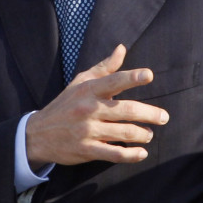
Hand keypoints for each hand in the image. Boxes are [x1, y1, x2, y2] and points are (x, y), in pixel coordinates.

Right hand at [26, 44, 168, 170]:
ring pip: (124, 132)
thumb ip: (104, 68)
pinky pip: (115, 154)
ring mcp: (87, 131)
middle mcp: (88, 109)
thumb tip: (122, 48)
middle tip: (164, 117)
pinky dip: (132, 155)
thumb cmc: (65, 105)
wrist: (38, 134)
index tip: (149, 75)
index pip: (113, 81)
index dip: (132, 77)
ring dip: (143, 134)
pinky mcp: (87, 150)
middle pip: (126, 110)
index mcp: (88, 90)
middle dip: (150, 114)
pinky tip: (141, 153)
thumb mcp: (80, 82)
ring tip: (149, 134)